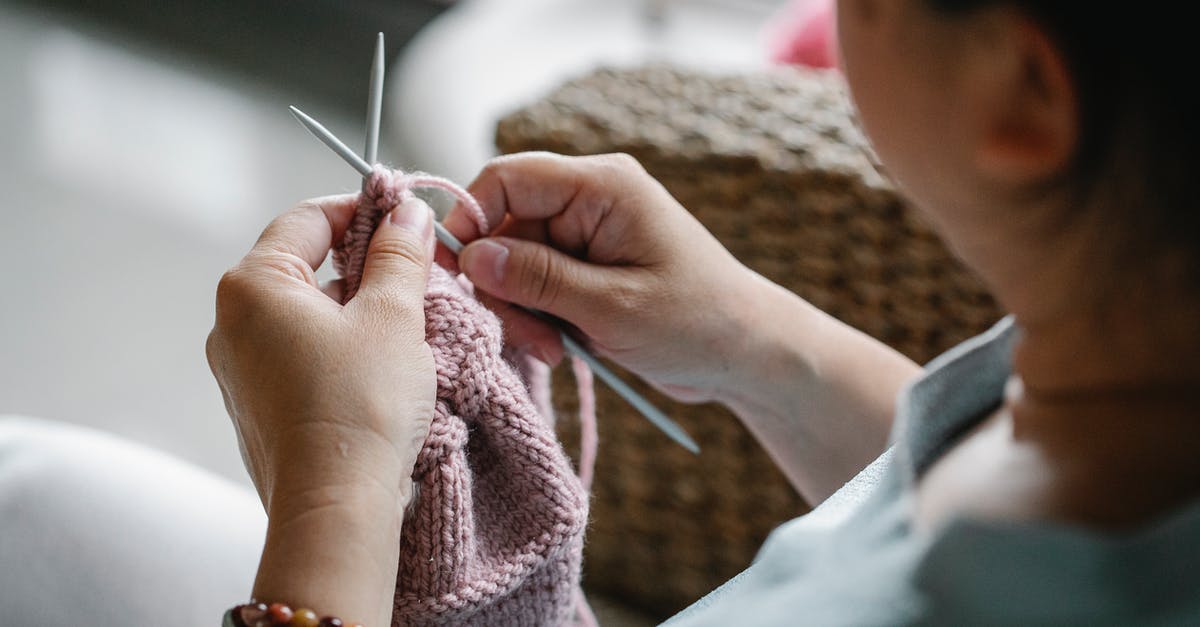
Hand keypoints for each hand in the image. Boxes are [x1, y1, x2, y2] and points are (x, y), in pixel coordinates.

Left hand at [206, 194, 435, 624]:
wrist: (334, 506)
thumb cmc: (360, 407)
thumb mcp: (393, 316)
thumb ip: (399, 255)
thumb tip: (406, 213)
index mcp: (254, 285)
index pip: (308, 218)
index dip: (362, 209)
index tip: (406, 216)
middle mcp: (232, 322)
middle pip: (304, 265)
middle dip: (364, 264)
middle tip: (418, 273)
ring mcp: (239, 368)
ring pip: (305, 313)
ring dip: (356, 309)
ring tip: (409, 326)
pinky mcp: (256, 406)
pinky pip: (300, 355)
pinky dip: (340, 348)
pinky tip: (381, 368)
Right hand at [442, 152, 758, 402]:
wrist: (747, 354)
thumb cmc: (698, 322)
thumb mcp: (614, 305)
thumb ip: (539, 279)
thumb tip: (472, 257)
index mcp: (603, 187)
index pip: (509, 177)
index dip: (471, 218)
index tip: (456, 273)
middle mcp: (590, 202)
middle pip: (504, 227)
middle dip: (504, 285)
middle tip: (532, 338)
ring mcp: (587, 237)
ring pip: (514, 263)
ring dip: (522, 311)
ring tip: (554, 349)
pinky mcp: (586, 270)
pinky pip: (535, 286)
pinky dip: (538, 319)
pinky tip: (563, 348)